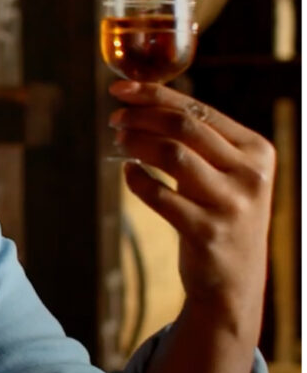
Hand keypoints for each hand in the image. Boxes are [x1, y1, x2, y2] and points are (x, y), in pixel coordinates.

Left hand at [108, 80, 274, 332]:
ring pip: (172, 154)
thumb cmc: (220, 214)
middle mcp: (250, 175)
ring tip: (119, 142)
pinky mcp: (207, 232)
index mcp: (257, 150)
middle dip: (141, 116)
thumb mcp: (226, 174)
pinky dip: (136, 180)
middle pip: (184, 126)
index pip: (199, 110)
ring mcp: (231, 205)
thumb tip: (144, 101)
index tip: (119, 89)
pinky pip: (159, 195)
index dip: (154, 95)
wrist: (233, 283)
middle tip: (114, 120)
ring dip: (137, 143)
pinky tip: (128, 174)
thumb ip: (199, 140)